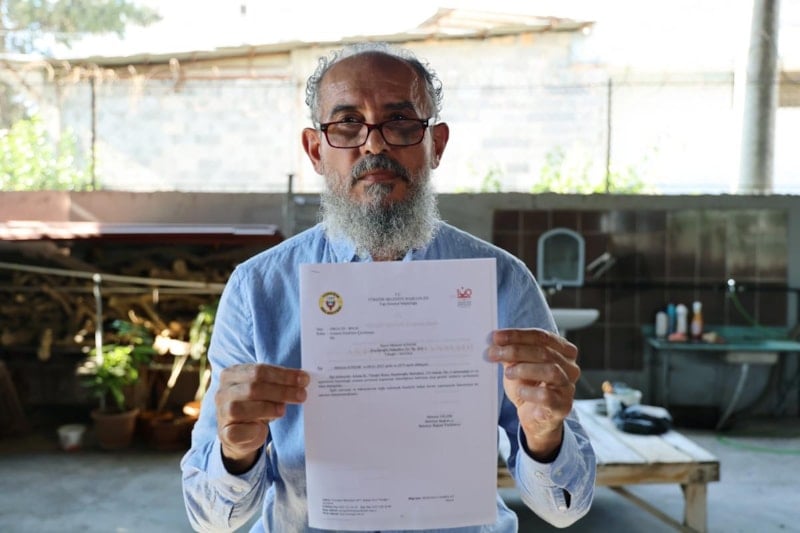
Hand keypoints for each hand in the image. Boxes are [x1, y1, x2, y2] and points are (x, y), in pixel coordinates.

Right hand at [215, 363, 308, 472]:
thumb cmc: (256, 406)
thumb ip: (278, 383)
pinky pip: (238, 430)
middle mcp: (223, 391)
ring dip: (268, 408)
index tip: (304, 379)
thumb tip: (303, 379)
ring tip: (283, 410)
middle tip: (302, 395)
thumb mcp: (265, 390)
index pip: (259, 370)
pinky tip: (262, 428)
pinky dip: (253, 429)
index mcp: (232, 374)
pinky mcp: (224, 433)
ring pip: (243, 408)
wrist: (240, 435)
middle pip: (254, 387)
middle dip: (282, 391)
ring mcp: (222, 412)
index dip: (284, 375)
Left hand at [488, 328, 579, 460]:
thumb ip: (511, 353)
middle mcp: (570, 367)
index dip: (517, 335)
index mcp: (563, 351)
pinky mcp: (562, 406)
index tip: (496, 337)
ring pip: (551, 371)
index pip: (541, 336)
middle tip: (493, 353)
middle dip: (515, 350)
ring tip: (508, 373)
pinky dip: (530, 392)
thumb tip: (494, 342)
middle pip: (544, 352)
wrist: (535, 418)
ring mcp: (568, 387)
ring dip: (524, 369)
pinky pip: (547, 396)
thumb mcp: (518, 366)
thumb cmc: (529, 387)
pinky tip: (520, 391)